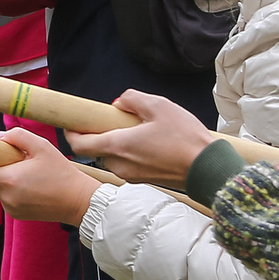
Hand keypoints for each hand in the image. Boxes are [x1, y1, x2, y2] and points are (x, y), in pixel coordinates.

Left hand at [0, 128, 108, 225]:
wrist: (79, 201)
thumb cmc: (62, 172)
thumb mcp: (42, 146)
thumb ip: (17, 136)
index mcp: (8, 179)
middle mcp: (6, 197)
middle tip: (17, 162)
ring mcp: (11, 208)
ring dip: (6, 181)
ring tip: (28, 175)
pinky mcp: (18, 215)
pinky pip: (7, 199)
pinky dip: (13, 192)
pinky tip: (32, 187)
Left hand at [63, 90, 213, 187]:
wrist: (208, 169)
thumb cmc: (185, 138)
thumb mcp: (159, 106)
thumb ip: (133, 99)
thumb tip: (119, 104)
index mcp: (117, 146)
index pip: (79, 144)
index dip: (71, 132)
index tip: (72, 121)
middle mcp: (119, 164)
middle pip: (96, 149)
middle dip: (100, 133)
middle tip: (114, 119)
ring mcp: (130, 175)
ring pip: (112, 156)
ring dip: (117, 143)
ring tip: (137, 129)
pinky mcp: (143, 180)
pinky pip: (127, 164)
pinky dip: (130, 152)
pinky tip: (149, 142)